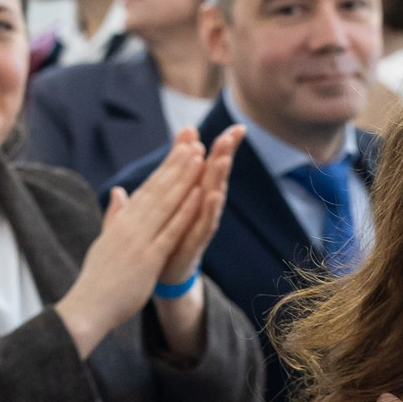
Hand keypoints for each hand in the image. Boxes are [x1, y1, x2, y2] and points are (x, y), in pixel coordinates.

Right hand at [56, 130, 223, 354]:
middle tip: (193, 141)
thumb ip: (114, 216)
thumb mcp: (105, 241)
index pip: (146, 190)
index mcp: (121, 223)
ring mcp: (139, 241)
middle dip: (176, 165)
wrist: (87, 307)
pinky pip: (170, 230)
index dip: (165, 168)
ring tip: (198, 156)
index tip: (180, 150)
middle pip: (157, 190)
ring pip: (165, 204)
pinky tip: (198, 194)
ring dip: (183, 179)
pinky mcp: (148, 258)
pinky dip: (185, 211)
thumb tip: (119, 192)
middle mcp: (130, 226)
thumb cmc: (97, 280)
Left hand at [158, 123, 244, 285]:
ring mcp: (202, 225)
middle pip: (217, 177)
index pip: (212, 165)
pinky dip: (208, 210)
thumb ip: (178, 166)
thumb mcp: (174, 195)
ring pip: (214, 198)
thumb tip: (186, 134)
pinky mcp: (195, 243)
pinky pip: (203, 225)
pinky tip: (212, 196)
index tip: (238, 128)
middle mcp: (204, 207)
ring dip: (219, 179)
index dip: (224, 148)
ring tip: (224, 160)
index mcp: (196, 193)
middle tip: (232, 135)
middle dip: (225, 156)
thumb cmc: (171, 231)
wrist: (164, 274)